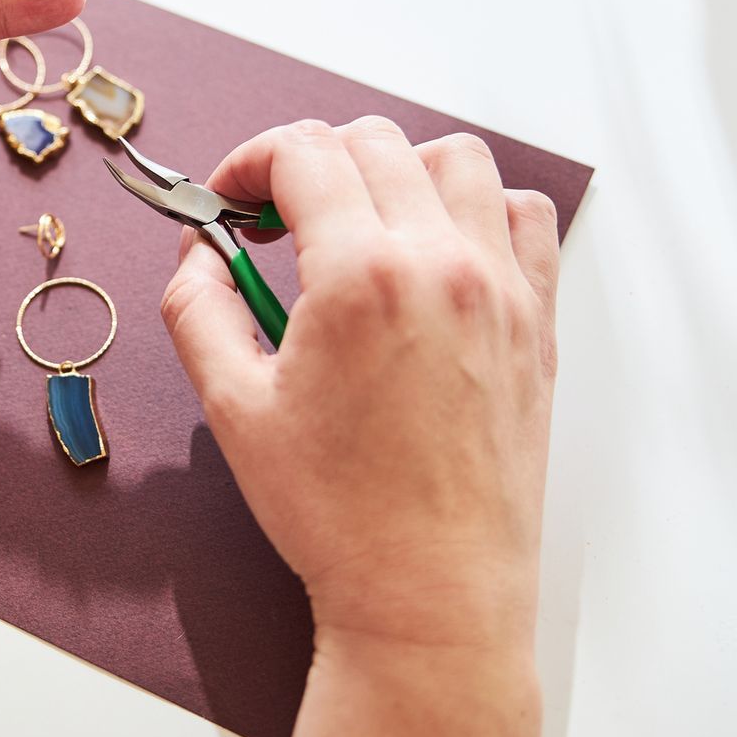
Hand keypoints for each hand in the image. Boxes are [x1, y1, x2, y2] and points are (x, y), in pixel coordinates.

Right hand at [161, 119, 560, 650]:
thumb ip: (200, 308)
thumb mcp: (233, 408)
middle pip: (373, 141)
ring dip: (396, 170)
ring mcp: (501, 289)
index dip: (250, 160)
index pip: (304, 152)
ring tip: (361, 225)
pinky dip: (479, 206)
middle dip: (310, 163)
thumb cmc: (340, 516)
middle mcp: (442, 265)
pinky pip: (524, 216)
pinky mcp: (536, 323)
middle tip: (277, 220)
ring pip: (456, 160)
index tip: (231, 198)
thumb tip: (199, 254)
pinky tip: (438, 248)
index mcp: (362, 277)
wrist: (431, 595)